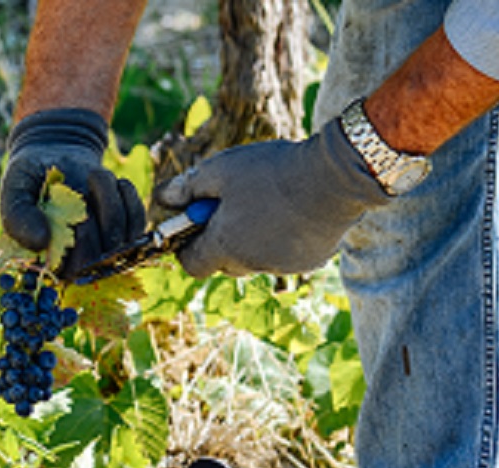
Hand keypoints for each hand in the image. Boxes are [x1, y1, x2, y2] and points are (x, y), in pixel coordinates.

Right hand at [0, 108, 145, 279]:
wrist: (53, 156)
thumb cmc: (29, 178)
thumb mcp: (14, 191)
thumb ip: (17, 217)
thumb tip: (40, 243)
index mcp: (48, 262)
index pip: (73, 271)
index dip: (80, 241)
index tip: (73, 207)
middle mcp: (77, 262)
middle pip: (101, 261)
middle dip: (98, 219)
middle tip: (83, 187)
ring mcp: (103, 248)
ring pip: (123, 240)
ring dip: (112, 200)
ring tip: (93, 175)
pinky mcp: (124, 231)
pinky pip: (138, 224)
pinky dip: (129, 197)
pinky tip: (113, 182)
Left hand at [153, 118, 390, 277]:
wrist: (335, 176)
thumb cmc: (272, 171)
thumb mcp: (220, 170)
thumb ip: (187, 188)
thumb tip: (163, 199)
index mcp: (225, 246)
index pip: (191, 266)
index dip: (186, 248)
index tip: (193, 226)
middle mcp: (251, 264)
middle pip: (224, 263)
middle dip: (220, 240)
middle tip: (231, 206)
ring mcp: (283, 265)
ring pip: (255, 259)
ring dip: (252, 239)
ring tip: (266, 203)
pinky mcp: (310, 260)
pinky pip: (284, 255)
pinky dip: (281, 239)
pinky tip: (292, 211)